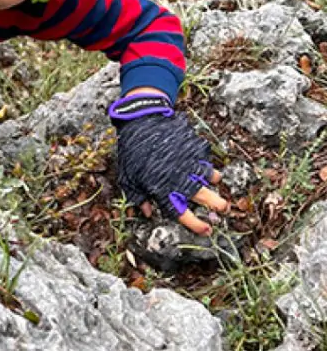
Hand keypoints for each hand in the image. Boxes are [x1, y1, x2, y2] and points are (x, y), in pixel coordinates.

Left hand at [110, 93, 229, 235]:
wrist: (141, 120)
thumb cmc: (131, 150)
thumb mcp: (127, 178)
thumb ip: (138, 198)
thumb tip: (147, 213)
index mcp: (163, 191)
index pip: (183, 215)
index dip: (196, 226)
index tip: (206, 231)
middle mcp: (181, 180)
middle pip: (206, 199)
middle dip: (219, 206)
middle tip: (224, 209)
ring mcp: (191, 163)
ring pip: (211, 179)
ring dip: (214, 182)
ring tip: (214, 183)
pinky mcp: (197, 148)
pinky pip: (207, 160)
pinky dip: (207, 163)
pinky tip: (204, 163)